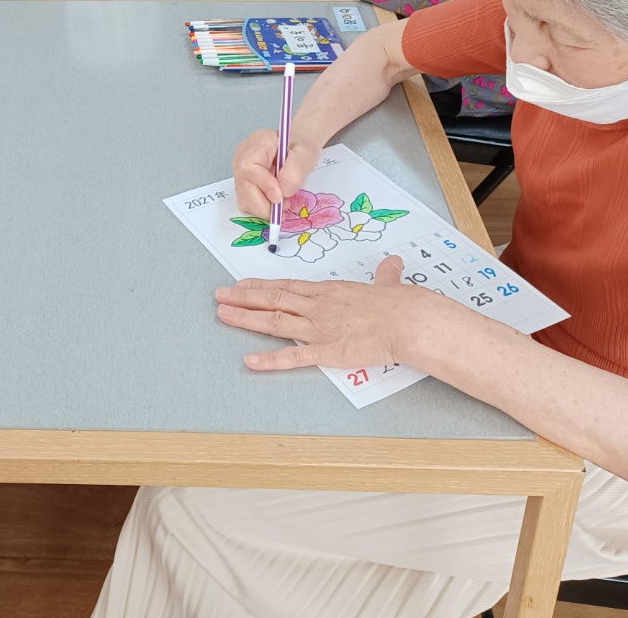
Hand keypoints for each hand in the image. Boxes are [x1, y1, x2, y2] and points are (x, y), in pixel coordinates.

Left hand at [215, 256, 417, 370]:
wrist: (407, 321)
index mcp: (329, 291)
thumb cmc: (400, 304)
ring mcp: (318, 328)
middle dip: (243, 298)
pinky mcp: (326, 352)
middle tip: (220, 296)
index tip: (243, 284)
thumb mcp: (389, 284)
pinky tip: (250, 361)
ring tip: (223, 315)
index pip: (287, 286)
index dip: (261, 286)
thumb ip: (385, 277)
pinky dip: (269, 360)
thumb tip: (392, 266)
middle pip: (273, 299)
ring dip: (246, 318)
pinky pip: (292, 357)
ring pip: (274, 321)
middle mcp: (317, 306)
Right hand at [231, 127, 322, 218]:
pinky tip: (274, 201)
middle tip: (284, 207)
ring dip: (263, 207)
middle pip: (243, 186)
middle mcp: (242, 156)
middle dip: (264, 204)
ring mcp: (240, 171)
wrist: (296, 148)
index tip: (280, 197)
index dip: (264, 185)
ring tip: (282, 202)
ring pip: (244, 198)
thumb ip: (294, 171)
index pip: (249, 167)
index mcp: (257, 143)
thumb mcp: (305, 154)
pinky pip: (247, 202)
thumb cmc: (300, 147)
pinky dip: (261, 207)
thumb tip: (283, 192)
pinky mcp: (242, 183)